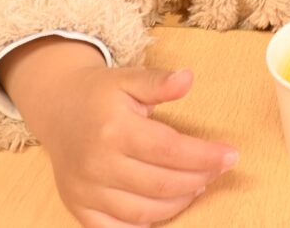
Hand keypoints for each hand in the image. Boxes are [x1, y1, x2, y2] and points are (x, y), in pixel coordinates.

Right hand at [26, 65, 238, 227]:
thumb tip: (188, 77)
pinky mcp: (78, 207)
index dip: (205, 156)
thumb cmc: (100, 94)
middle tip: (217, 169)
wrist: (57, 107)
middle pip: (161, 184)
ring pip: (144, 212)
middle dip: (198, 179)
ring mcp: (86, 190)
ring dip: (179, 203)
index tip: (231, 156)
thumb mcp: (129, 79)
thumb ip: (159, 82)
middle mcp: (97, 164)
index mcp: (113, 130)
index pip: (170, 150)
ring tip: (197, 185)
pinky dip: (145, 225)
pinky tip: (165, 208)